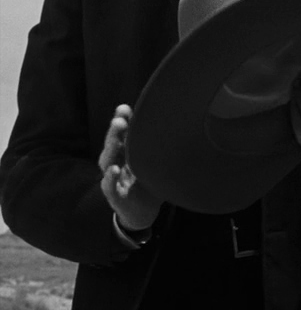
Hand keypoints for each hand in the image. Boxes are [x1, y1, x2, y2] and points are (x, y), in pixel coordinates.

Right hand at [98, 105, 161, 231]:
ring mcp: (114, 179)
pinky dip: (110, 179)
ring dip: (111, 148)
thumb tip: (174, 120)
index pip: (122, 133)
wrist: (143, 211)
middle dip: (116, 131)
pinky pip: (110, 187)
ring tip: (116, 137)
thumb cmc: (149, 180)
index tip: (124, 108)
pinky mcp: (115, 196)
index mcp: (126, 152)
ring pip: (107, 161)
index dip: (122, 120)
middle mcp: (117, 162)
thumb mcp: (153, 161)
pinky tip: (113, 170)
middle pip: (113, 144)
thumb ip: (157, 144)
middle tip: (120, 119)